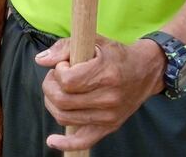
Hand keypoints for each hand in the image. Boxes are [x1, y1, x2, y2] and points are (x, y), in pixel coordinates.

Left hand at [35, 36, 163, 151]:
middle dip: (50, 86)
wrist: (145, 71)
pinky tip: (52, 141)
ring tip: (59, 91)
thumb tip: (40, 60)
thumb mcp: (93, 41)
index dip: (58, 72)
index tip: (64, 65)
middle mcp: (108, 98)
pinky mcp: (109, 126)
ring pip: (65, 117)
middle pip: (62, 101)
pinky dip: (65, 143)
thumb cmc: (116, 54)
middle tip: (55, 77)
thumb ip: (64, 47)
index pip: (67, 81)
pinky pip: (83, 141)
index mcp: (105, 74)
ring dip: (52, 103)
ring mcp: (109, 116)